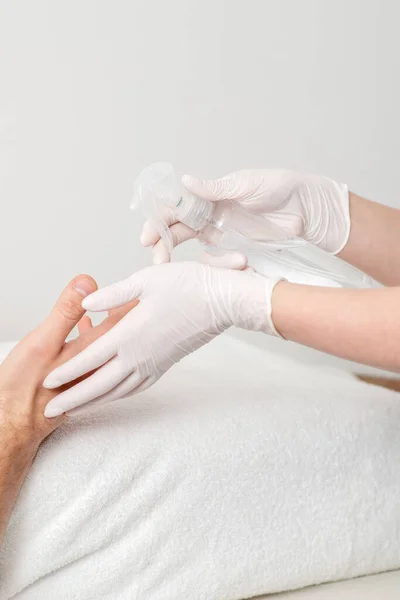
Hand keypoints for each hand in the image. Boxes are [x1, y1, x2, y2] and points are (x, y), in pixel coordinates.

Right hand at [0, 275, 136, 450]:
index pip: (122, 322)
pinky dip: (95, 340)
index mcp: (92, 351)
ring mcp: (89, 375)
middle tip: (136, 295)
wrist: (12, 424)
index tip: (145, 290)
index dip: (133, 304)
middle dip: (127, 315)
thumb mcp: (42, 342)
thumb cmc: (23, 384)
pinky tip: (85, 328)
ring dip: (112, 327)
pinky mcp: (78, 383)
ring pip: (108, 345)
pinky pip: (95, 357)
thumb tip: (87, 282)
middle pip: (121, 335)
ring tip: (113, 306)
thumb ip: (66, 313)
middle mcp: (97, 364)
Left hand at [43, 262, 282, 416]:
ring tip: (76, 409)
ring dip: (95, 402)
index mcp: (129, 333)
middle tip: (51, 410)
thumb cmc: (187, 286)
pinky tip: (114, 395)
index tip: (47, 382)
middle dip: (73, 398)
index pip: (89, 358)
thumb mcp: (145, 281)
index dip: (66, 370)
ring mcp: (154, 363)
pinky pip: (138, 387)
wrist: (223, 302)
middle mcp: (139, 355)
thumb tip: (85, 303)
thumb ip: (112, 295)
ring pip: (118, 390)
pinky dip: (121, 395)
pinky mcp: (166, 365)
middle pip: (99, 384)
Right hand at [141, 169, 350, 266]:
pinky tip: (239, 263)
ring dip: (189, 262)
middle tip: (158, 262)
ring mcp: (222, 236)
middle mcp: (209, 217)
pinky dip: (222, 265)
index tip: (148, 237)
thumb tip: (185, 182)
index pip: (174, 208)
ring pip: (194, 250)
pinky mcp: (236, 251)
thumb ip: (215, 189)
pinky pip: (219, 262)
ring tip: (193, 271)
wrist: (309, 210)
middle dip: (162, 246)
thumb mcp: (247, 184)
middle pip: (176, 232)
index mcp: (208, 197)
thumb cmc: (281, 188)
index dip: (158, 221)